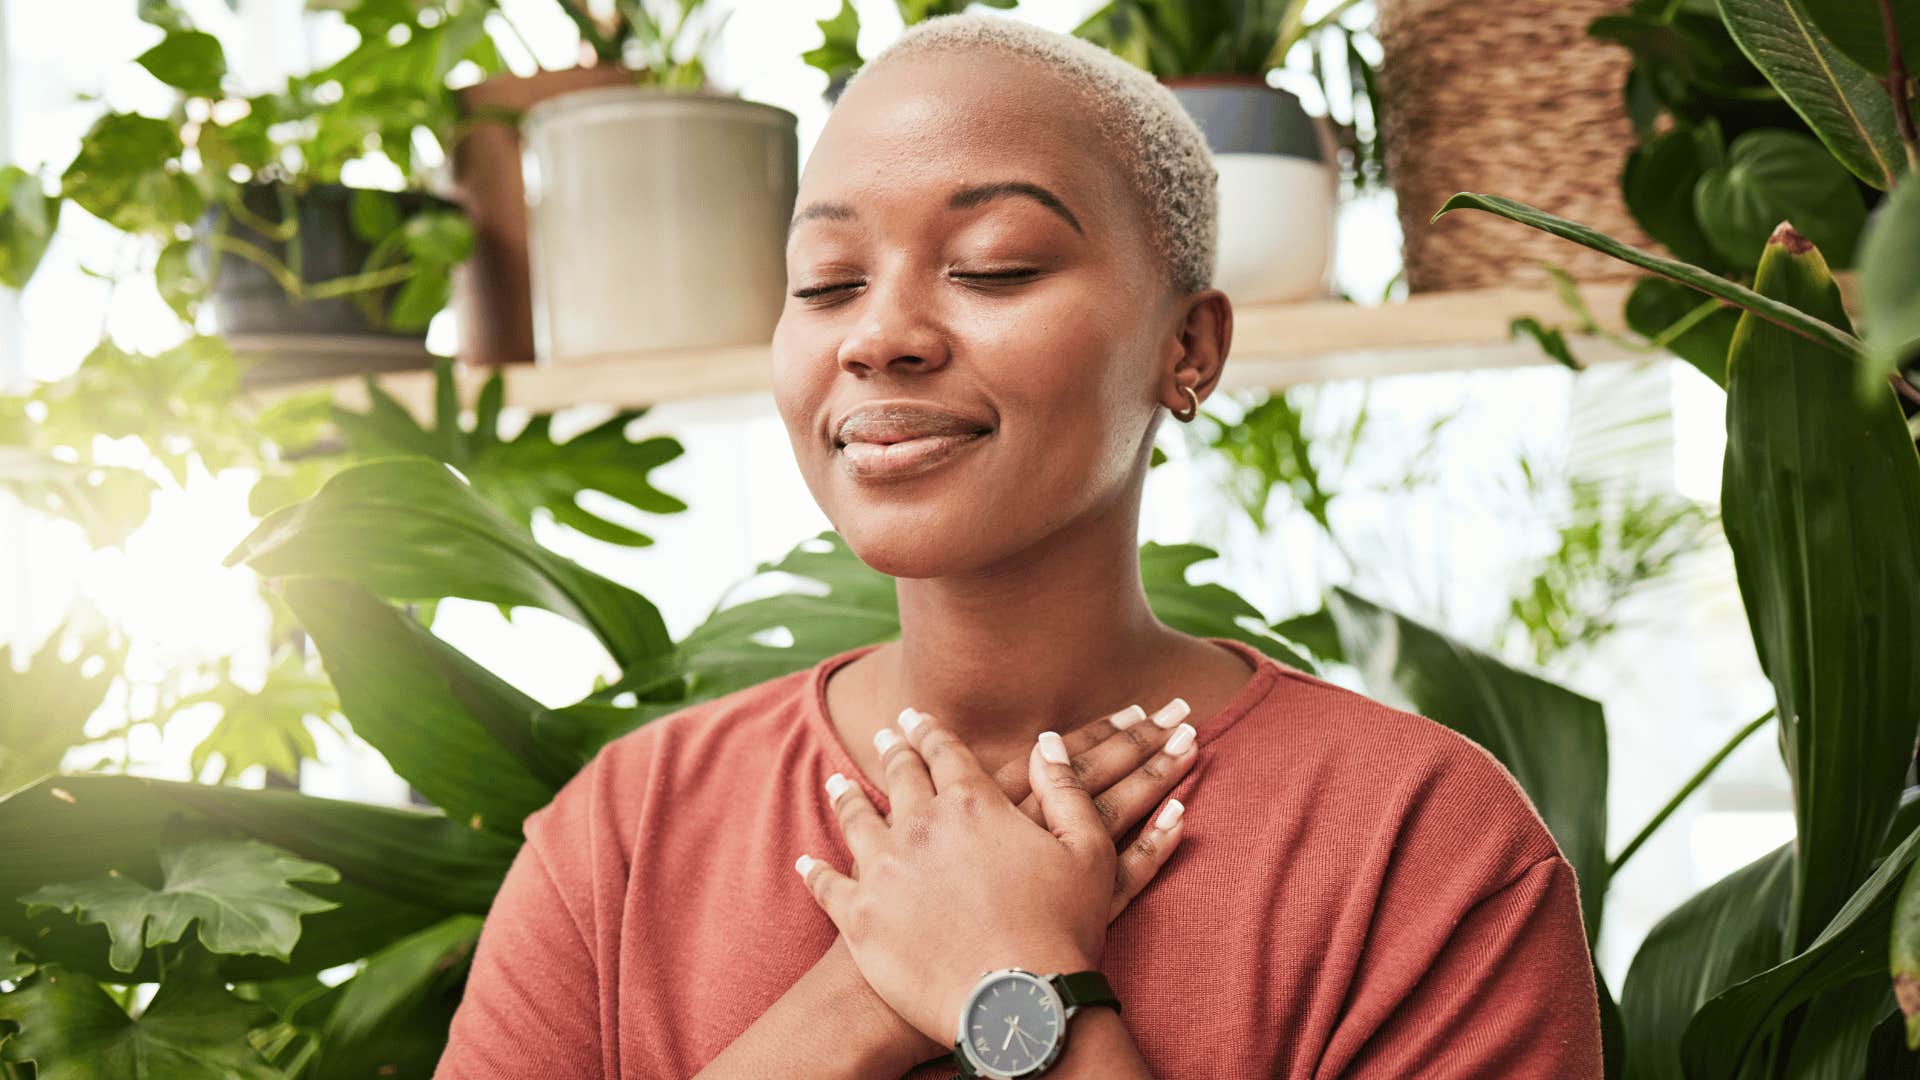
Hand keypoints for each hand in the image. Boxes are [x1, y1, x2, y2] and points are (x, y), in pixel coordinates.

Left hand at [796, 706, 1192, 1048]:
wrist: (1016, 1006)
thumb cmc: (1062, 931)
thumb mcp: (1088, 852)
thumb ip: (1066, 790)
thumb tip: (1046, 741)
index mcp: (973, 804)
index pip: (945, 753)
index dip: (930, 732)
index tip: (916, 717)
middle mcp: (921, 825)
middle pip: (899, 777)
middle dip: (892, 752)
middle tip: (885, 736)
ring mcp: (883, 870)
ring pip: (856, 820)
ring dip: (847, 799)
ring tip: (838, 784)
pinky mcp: (859, 917)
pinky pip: (828, 885)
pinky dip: (816, 873)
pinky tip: (808, 864)